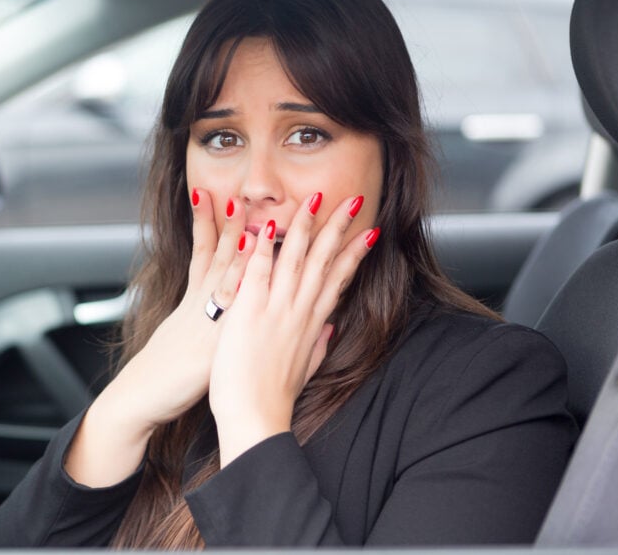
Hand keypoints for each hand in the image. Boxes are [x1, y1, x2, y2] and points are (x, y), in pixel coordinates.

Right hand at [108, 188, 252, 430]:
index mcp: (192, 305)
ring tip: (246, 220)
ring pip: (223, 279)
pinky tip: (252, 279)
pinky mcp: (209, 349)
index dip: (209, 223)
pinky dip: (242, 297)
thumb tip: (216, 311)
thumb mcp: (182, 341)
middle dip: (226, 225)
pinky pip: (230, 318)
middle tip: (236, 192)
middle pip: (215, 257)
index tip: (216, 195)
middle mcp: (197, 308)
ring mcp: (204, 325)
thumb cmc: (161, 378)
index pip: (203, 254)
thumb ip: (203, 323)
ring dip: (237, 248)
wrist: (136, 401)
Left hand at [208, 193, 378, 465]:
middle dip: (337, 228)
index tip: (369, 231)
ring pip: (293, 259)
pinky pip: (257, 272)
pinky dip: (262, 249)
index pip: (338, 280)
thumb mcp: (305, 370)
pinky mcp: (248, 313)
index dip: (353, 254)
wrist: (254, 418)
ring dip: (304, 226)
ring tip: (314, 199)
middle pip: (322, 261)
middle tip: (352, 200)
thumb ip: (318, 345)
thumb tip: (329, 329)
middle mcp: (298, 313)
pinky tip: (267, 225)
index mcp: (312, 325)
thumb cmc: (273, 397)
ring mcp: (275, 310)